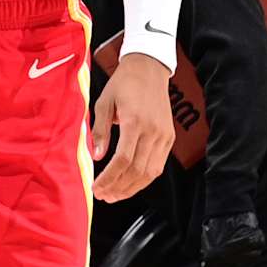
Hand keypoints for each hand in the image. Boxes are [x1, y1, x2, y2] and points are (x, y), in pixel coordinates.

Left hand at [91, 51, 175, 202]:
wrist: (149, 70)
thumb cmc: (123, 84)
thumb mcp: (103, 103)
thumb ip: (100, 131)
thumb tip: (97, 157)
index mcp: (135, 122)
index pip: (123, 160)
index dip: (109, 178)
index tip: (96, 187)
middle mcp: (153, 132)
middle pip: (138, 170)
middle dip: (119, 187)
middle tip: (103, 196)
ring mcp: (164, 136)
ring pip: (151, 171)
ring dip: (132, 187)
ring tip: (114, 195)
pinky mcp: (169, 138)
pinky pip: (158, 165)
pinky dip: (144, 178)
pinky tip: (130, 184)